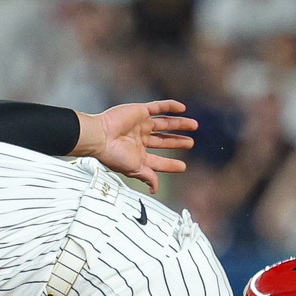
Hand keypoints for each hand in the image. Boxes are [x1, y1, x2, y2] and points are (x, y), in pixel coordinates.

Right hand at [77, 101, 197, 192]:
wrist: (101, 136)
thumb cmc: (113, 154)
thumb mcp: (135, 169)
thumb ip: (147, 177)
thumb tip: (154, 189)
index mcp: (138, 154)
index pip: (158, 161)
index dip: (170, 164)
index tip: (183, 166)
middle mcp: (140, 139)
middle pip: (164, 140)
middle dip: (177, 142)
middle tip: (191, 144)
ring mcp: (141, 124)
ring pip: (165, 123)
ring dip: (180, 124)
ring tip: (194, 125)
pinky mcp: (140, 111)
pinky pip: (158, 107)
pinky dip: (171, 106)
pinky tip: (183, 108)